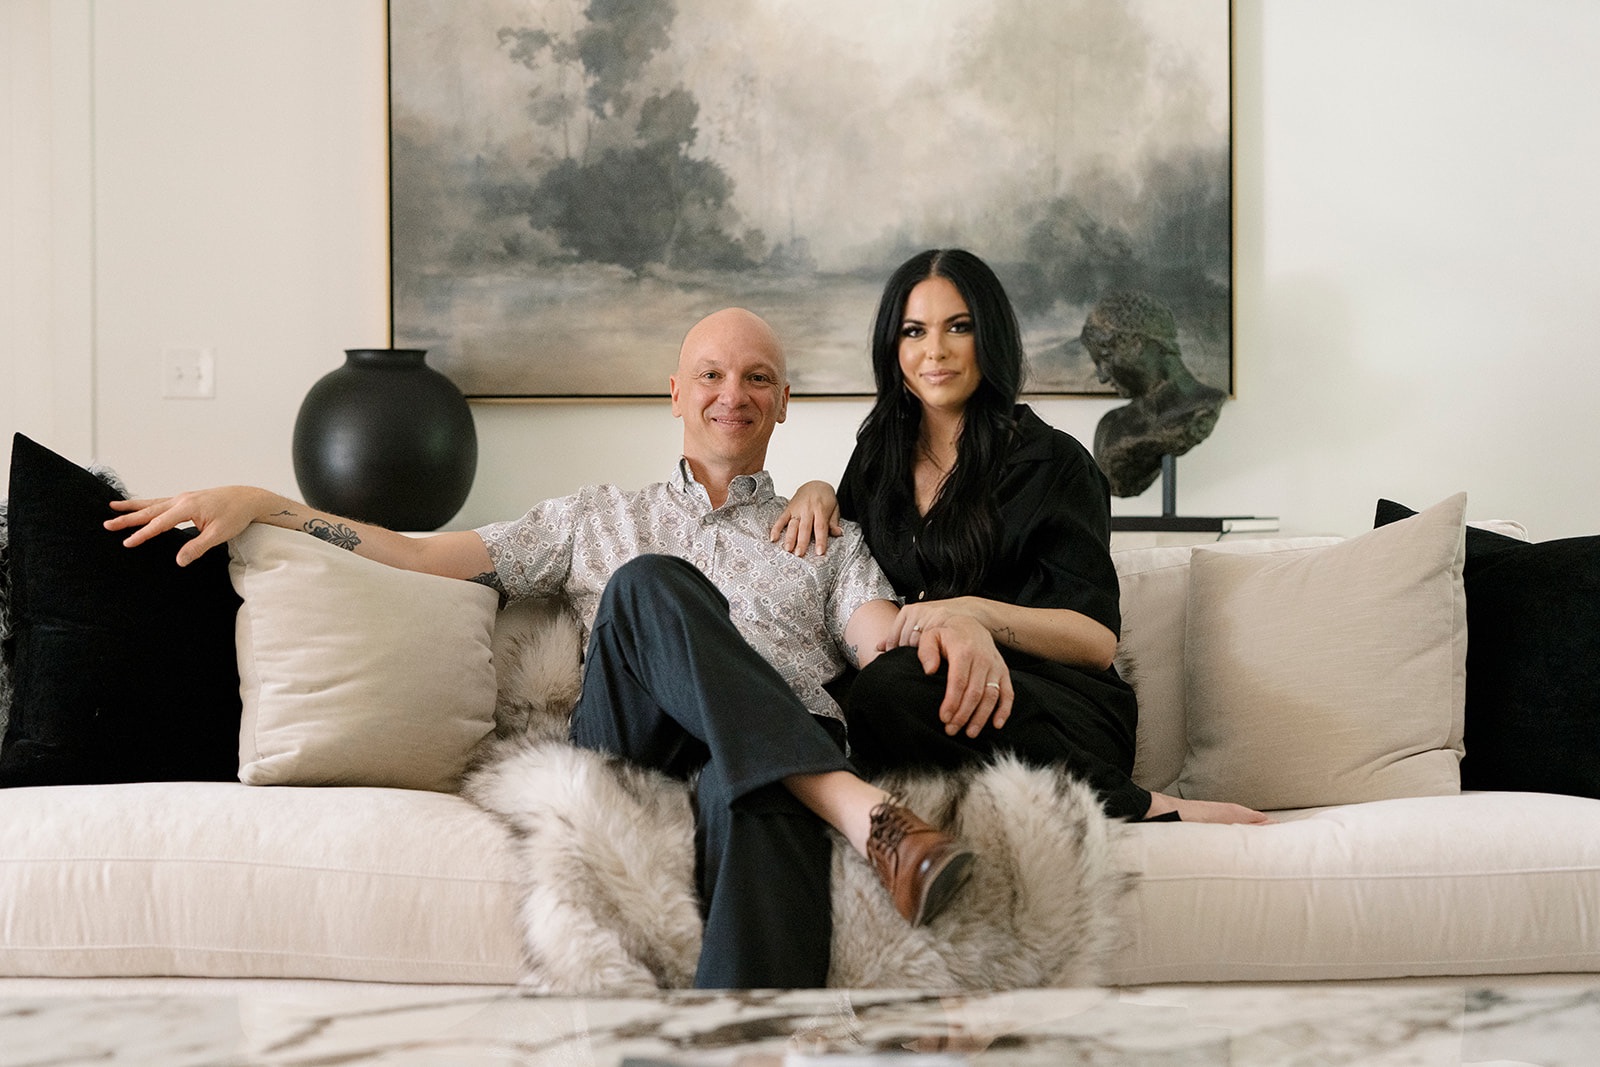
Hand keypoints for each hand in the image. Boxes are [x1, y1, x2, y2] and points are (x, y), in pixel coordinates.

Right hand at [105, 485, 280, 565]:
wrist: (248, 498)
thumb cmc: (236, 515)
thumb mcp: (219, 534)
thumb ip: (197, 547)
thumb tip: (179, 561)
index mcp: (187, 507)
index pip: (159, 524)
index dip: (142, 534)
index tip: (126, 543)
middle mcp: (182, 499)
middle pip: (150, 510)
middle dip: (127, 518)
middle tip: (107, 524)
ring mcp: (183, 498)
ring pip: (153, 503)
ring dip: (133, 507)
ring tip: (112, 507)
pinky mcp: (187, 499)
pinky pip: (161, 502)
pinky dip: (147, 505)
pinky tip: (140, 507)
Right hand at [769, 480, 840, 556]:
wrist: (815, 484)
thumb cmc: (825, 498)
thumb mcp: (834, 507)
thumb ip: (834, 521)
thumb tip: (838, 533)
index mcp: (820, 509)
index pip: (820, 527)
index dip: (820, 540)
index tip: (820, 552)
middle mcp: (807, 509)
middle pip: (804, 527)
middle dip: (802, 542)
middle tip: (799, 554)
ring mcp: (796, 509)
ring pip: (792, 525)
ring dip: (789, 537)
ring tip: (788, 549)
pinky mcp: (788, 509)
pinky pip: (781, 519)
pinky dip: (776, 529)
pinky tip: (773, 538)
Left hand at [885, 603, 1013, 737]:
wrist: (968, 624)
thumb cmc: (946, 635)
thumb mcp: (931, 637)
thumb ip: (926, 652)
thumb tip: (929, 671)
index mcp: (964, 650)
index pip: (959, 681)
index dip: (952, 702)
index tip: (944, 718)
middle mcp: (983, 659)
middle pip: (975, 693)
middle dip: (963, 714)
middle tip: (951, 730)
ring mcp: (995, 666)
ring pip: (991, 696)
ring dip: (981, 717)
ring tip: (969, 733)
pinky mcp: (1004, 672)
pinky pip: (1008, 693)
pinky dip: (1004, 710)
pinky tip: (997, 725)